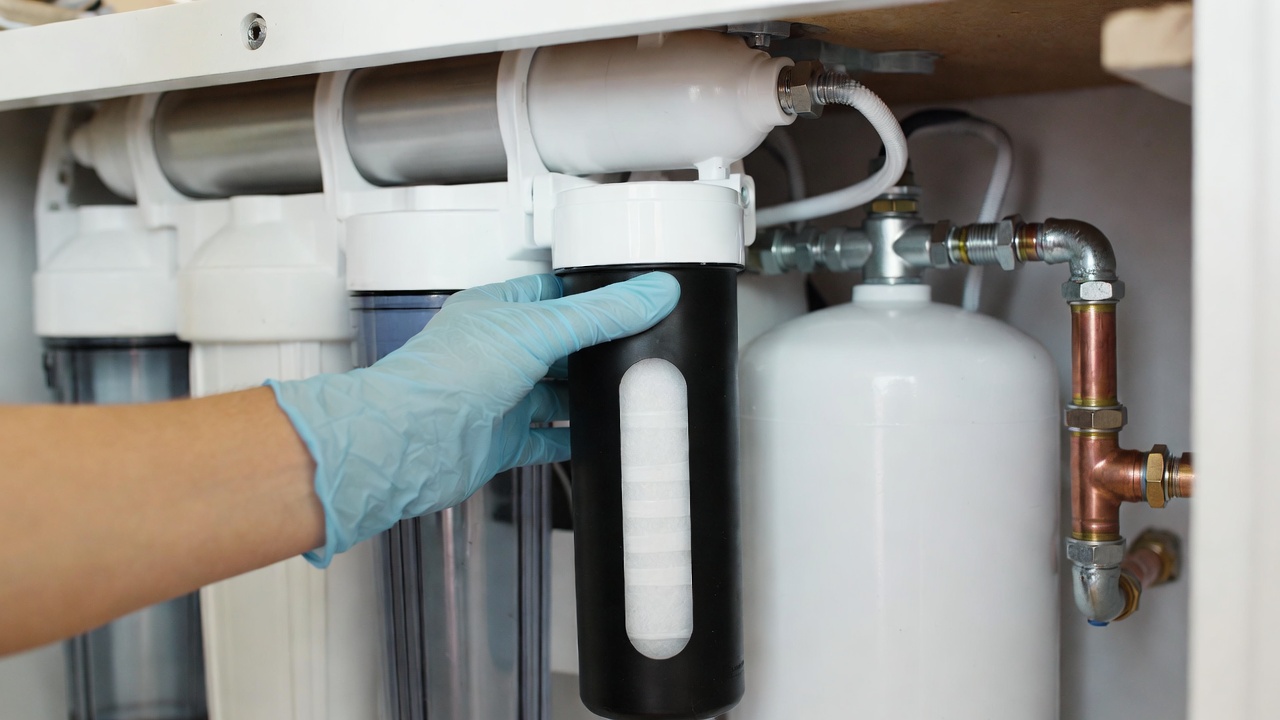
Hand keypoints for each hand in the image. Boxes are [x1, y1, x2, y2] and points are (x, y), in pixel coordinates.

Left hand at [268, 272, 680, 565]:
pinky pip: (544, 441)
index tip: (630, 299)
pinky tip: (598, 440)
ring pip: (554, 396)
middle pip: (558, 347)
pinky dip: (570, 441)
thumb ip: (600, 315)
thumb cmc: (446, 376)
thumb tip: (654, 292)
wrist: (409, 443)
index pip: (552, 294)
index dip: (590, 296)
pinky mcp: (500, 442)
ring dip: (585, 399)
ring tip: (628, 396)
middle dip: (595, 352)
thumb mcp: (538, 329)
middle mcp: (495, 353)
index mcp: (497, 312)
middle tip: (640, 351)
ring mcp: (498, 399)